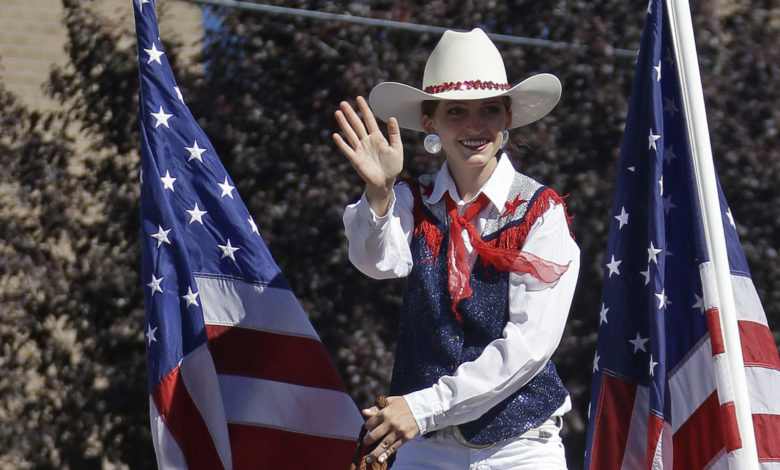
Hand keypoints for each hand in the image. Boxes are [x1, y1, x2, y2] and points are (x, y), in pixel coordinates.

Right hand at [333, 96, 403, 214]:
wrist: (387, 181)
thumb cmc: (393, 166)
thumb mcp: (397, 148)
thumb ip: (394, 134)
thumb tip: (392, 117)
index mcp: (377, 137)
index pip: (369, 120)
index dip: (364, 109)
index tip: (359, 98)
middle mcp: (366, 141)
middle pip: (357, 124)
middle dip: (350, 113)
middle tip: (343, 103)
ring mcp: (360, 149)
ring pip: (350, 134)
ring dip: (344, 124)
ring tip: (337, 113)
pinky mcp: (356, 159)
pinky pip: (347, 150)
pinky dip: (341, 143)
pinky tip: (336, 135)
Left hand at [361, 396, 418, 463]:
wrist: (422, 409)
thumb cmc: (404, 404)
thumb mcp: (390, 402)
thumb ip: (376, 408)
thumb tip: (364, 412)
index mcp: (384, 413)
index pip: (370, 424)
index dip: (367, 427)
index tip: (369, 429)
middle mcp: (390, 423)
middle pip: (374, 435)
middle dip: (367, 441)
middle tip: (366, 444)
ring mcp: (398, 431)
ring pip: (383, 444)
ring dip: (374, 453)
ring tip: (369, 459)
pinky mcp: (405, 438)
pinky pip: (394, 448)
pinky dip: (386, 454)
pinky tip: (380, 460)